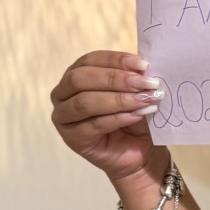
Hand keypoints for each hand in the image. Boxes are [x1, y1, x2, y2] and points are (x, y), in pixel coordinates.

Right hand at [50, 50, 169, 183]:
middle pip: (81, 78)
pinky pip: (93, 125)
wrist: (140, 150)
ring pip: (84, 102)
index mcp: (77, 73)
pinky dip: (118, 118)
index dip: (116, 60)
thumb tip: (142, 67)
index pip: (91, 60)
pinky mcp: (72, 139)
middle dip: (115, 79)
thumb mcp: (137, 91)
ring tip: (146, 101)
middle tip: (145, 84)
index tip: (143, 65)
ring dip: (119, 100)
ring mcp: (63, 117)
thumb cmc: (135, 115)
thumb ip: (135, 77)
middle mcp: (63, 93)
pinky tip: (137, 116)